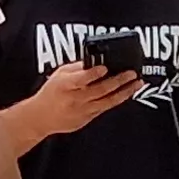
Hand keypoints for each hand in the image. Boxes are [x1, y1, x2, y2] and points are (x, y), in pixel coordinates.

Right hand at [21, 60, 141, 137]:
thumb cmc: (51, 93)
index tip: (105, 68)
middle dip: (118, 81)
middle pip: (100, 90)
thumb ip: (78, 67)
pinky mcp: (88, 119)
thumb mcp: (59, 74)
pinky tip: (127, 92)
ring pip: (108, 101)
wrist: (41, 118)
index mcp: (65, 85)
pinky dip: (117, 99)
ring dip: (125, 92)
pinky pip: (105, 108)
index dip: (93, 74)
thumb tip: (97, 59)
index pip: (81, 79)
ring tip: (137, 83)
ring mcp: (83, 111)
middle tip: (131, 73)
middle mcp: (75, 99)